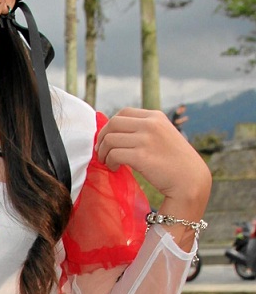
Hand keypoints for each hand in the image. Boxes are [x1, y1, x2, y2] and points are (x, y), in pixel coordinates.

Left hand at [96, 107, 211, 239]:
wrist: (190, 180)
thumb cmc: (175, 162)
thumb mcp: (163, 136)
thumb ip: (144, 130)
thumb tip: (114, 132)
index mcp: (156, 117)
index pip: (124, 112)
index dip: (111, 126)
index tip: (108, 139)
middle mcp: (151, 124)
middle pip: (113, 123)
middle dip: (102, 138)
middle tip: (102, 151)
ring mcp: (146, 139)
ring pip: (110, 140)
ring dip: (104, 152)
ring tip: (109, 162)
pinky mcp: (141, 156)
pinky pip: (114, 155)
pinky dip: (109, 162)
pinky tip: (115, 168)